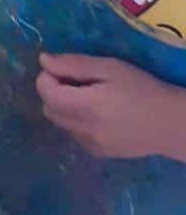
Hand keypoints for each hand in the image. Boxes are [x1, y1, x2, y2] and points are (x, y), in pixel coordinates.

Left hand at [36, 53, 185, 161]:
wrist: (172, 124)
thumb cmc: (143, 89)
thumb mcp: (111, 68)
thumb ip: (75, 65)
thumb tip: (44, 61)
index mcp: (88, 106)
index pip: (46, 93)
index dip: (46, 77)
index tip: (61, 69)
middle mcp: (85, 130)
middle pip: (48, 109)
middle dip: (53, 92)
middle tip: (75, 81)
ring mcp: (90, 145)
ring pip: (58, 123)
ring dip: (63, 107)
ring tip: (88, 96)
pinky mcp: (98, 153)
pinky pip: (73, 133)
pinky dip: (75, 121)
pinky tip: (97, 113)